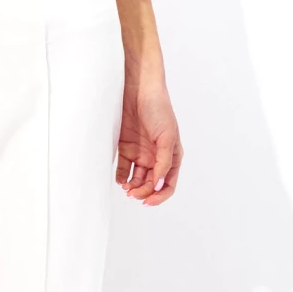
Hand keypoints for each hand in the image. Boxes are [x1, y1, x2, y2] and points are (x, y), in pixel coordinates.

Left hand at [117, 70, 180, 205]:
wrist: (140, 90)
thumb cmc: (159, 110)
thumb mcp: (167, 137)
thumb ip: (163, 162)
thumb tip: (158, 185)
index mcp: (171, 156)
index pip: (168, 184)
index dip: (160, 196)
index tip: (148, 201)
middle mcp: (156, 157)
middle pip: (151, 184)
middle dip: (144, 193)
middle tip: (134, 195)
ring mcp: (141, 153)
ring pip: (137, 179)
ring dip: (133, 187)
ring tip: (127, 189)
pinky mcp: (126, 147)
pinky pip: (123, 168)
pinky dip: (121, 177)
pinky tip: (120, 180)